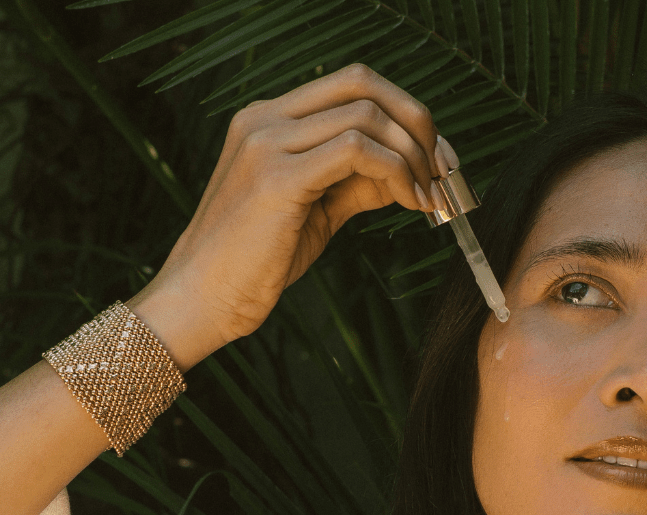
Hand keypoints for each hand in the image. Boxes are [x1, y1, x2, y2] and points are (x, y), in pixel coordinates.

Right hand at [127, 64, 452, 369]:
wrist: (203, 299)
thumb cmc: (256, 263)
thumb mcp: (315, 214)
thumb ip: (355, 185)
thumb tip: (405, 175)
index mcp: (270, 120)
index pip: (351, 85)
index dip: (404, 113)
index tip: (436, 157)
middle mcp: (265, 119)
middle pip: (362, 83)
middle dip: (417, 121)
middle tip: (443, 169)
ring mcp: (267, 143)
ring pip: (365, 114)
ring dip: (412, 154)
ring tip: (428, 198)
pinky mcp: (277, 178)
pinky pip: (356, 151)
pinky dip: (396, 172)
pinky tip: (410, 203)